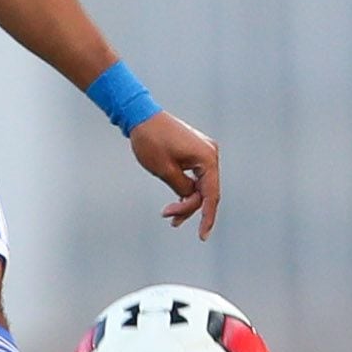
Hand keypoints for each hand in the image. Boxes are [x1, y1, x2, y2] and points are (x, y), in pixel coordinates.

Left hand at [130, 112, 221, 238]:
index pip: (211, 195)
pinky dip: (187, 188)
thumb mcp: (165, 171)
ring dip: (187, 200)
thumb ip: (182, 189)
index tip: (202, 236)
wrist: (140, 115)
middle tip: (170, 220)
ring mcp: (204, 152)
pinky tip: (177, 202)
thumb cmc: (151, 141)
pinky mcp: (196, 151)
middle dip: (190, 208)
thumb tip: (192, 200)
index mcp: (207, 158)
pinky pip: (196, 176)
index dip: (207, 217)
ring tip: (169, 215)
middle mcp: (210, 154)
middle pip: (207, 191)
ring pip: (201, 185)